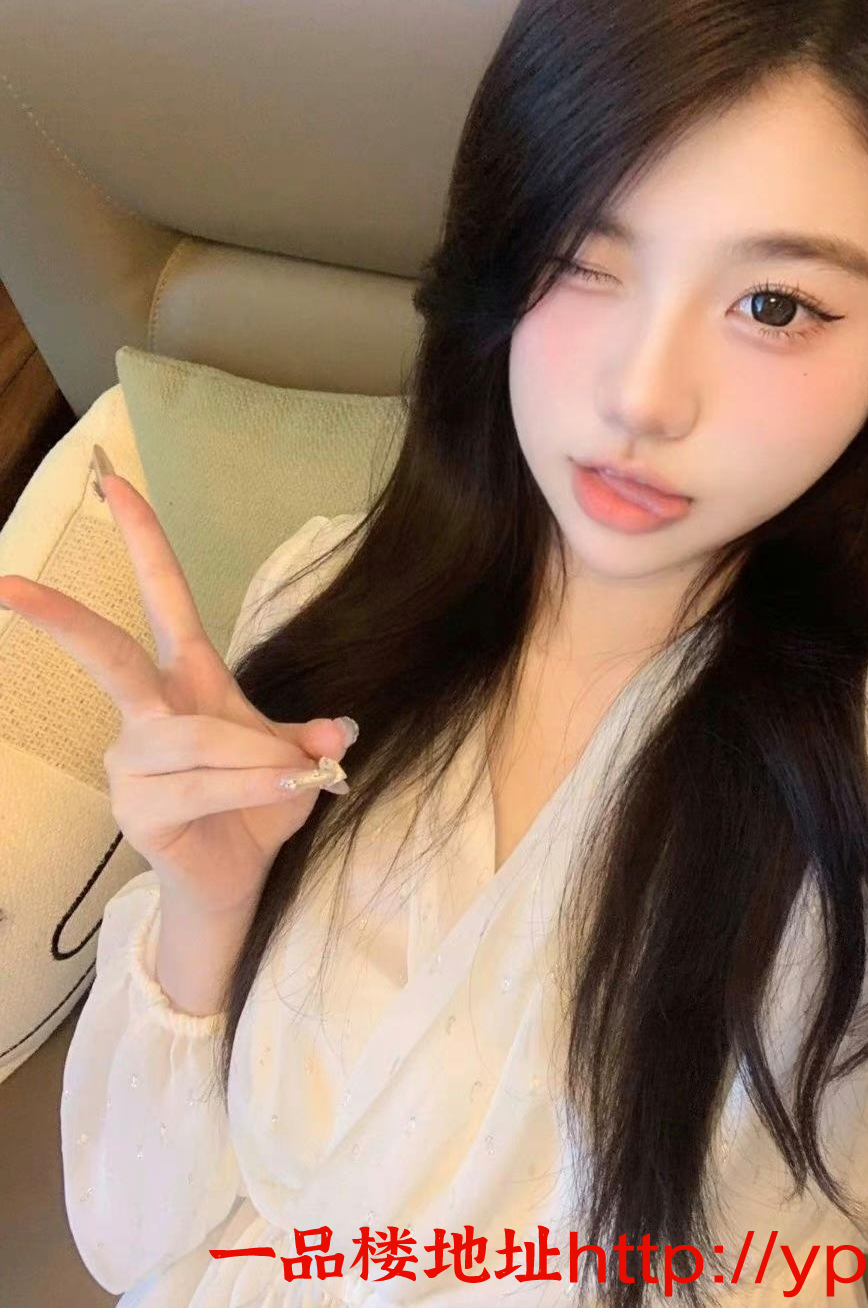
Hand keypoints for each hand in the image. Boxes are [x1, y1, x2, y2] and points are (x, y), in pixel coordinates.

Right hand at [0, 450, 354, 917]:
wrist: (238, 876)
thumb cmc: (256, 805)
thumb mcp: (295, 760)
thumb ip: (313, 739)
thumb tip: (341, 731)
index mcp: (186, 679)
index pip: (163, 599)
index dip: (143, 542)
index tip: (115, 484)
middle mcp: (148, 713)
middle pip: (110, 656)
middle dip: (64, 620)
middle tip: (8, 584)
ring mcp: (133, 762)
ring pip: (198, 738)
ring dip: (257, 758)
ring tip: (297, 776)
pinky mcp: (136, 808)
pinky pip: (202, 784)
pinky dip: (250, 785)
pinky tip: (281, 791)